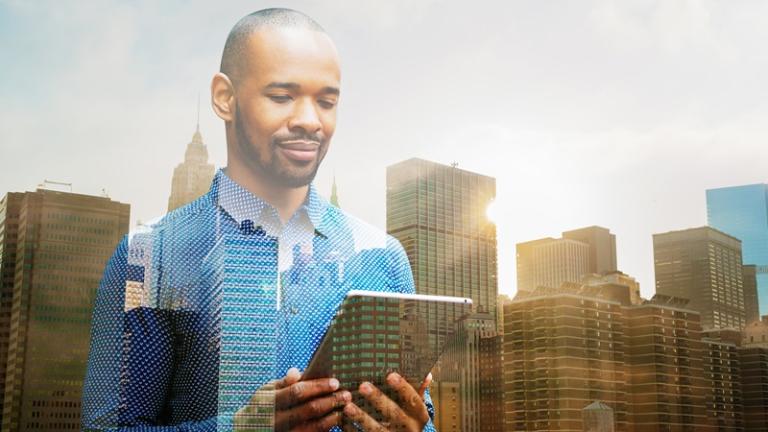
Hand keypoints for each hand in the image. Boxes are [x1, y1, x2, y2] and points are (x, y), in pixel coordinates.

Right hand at [235, 368, 351, 430]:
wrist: (248, 429)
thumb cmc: (263, 404)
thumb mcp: (267, 390)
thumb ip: (283, 382)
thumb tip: (297, 372)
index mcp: (270, 401)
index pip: (297, 392)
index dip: (318, 387)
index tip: (335, 382)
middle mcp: (276, 419)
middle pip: (309, 410)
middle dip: (330, 401)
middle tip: (346, 394)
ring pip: (313, 427)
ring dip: (332, 417)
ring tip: (344, 407)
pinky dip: (326, 427)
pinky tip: (335, 419)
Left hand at [342, 372, 431, 430]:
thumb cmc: (409, 422)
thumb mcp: (417, 409)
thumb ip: (419, 392)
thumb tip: (426, 374)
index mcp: (419, 415)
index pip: (413, 399)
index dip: (402, 387)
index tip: (390, 375)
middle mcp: (409, 428)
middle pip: (393, 413)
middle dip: (378, 399)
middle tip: (363, 386)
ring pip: (376, 429)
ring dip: (361, 417)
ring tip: (348, 406)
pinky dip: (352, 430)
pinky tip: (341, 421)